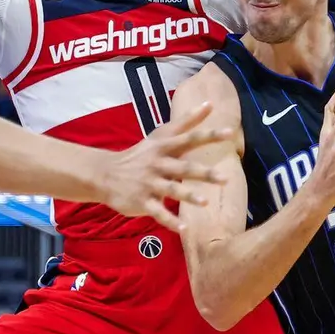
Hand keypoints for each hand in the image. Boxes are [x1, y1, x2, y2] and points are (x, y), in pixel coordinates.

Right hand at [100, 102, 230, 231]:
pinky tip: (184, 229)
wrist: (105, 174)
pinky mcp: (142, 202)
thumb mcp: (160, 135)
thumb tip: (209, 104)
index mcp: (164, 147)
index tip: (229, 132)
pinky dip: (170, 222)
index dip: (208, 134)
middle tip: (225, 178)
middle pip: (183, 168)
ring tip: (205, 202)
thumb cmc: (140, 154)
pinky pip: (158, 213)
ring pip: (171, 190)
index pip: (189, 139)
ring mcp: (149, 184)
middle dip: (204, 173)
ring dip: (188, 196)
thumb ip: (186, 122)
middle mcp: (157, 164)